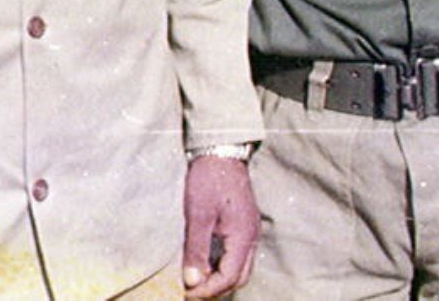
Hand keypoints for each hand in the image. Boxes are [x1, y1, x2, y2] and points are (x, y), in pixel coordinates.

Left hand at [181, 155, 258, 297]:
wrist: (221, 151)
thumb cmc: (209, 180)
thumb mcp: (198, 215)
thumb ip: (197, 250)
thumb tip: (192, 281)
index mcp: (243, 236)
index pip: (229, 278)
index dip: (207, 290)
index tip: (186, 292)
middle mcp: (252, 236)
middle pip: (239, 277)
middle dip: (216, 289)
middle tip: (192, 290)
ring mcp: (250, 230)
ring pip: (241, 268)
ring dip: (221, 278)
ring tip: (197, 279)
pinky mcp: (244, 225)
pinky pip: (239, 256)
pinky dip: (224, 266)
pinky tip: (206, 262)